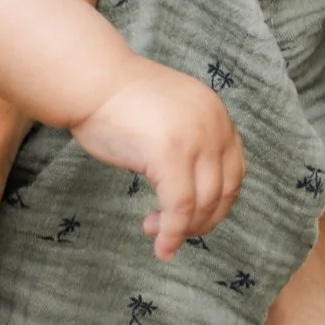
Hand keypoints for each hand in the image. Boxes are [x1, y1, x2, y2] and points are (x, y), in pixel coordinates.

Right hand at [73, 62, 245, 260]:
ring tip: (155, 232)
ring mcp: (195, 139)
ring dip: (184, 229)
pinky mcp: (171, 155)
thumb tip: (191, 192)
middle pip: (224, 190)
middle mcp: (214, 124)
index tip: (192, 218)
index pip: (234, 171)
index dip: (216, 203)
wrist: (91, 80)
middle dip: (202, 221)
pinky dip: (172, 233)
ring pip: (204, 203)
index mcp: (216, 113)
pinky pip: (180, 207)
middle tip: (172, 231)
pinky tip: (160, 245)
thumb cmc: (117, 101)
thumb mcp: (170, 117)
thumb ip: (188, 143)